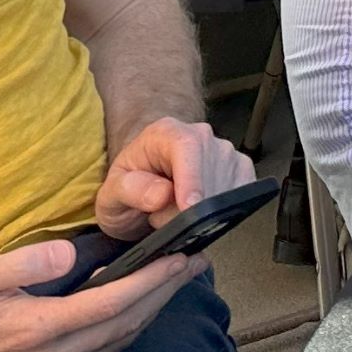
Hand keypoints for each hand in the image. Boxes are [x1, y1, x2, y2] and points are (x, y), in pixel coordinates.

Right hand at [0, 235, 198, 351]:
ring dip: (149, 312)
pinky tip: (132, 309)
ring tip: (174, 281)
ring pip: (115, 342)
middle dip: (164, 293)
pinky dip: (123, 328)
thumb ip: (25, 264)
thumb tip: (71, 254)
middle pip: (124, 325)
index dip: (153, 280)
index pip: (112, 302)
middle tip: (196, 262)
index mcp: (36, 331)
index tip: (183, 257)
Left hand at [94, 114, 255, 239]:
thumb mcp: (111, 194)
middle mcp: (200, 136)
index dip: (192, 178)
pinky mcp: (240, 169)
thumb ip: (130, 190)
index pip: (187, 148)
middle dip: (188, 208)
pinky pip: (240, 196)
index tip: (189, 207)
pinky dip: (221, 214)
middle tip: (160, 219)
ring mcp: (224, 152)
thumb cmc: (127, 190)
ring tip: (174, 215)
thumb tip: (161, 194)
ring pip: (227, 187)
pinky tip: (197, 215)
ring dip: (203, 215)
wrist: (141, 193)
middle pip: (209, 172)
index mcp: (166, 132)